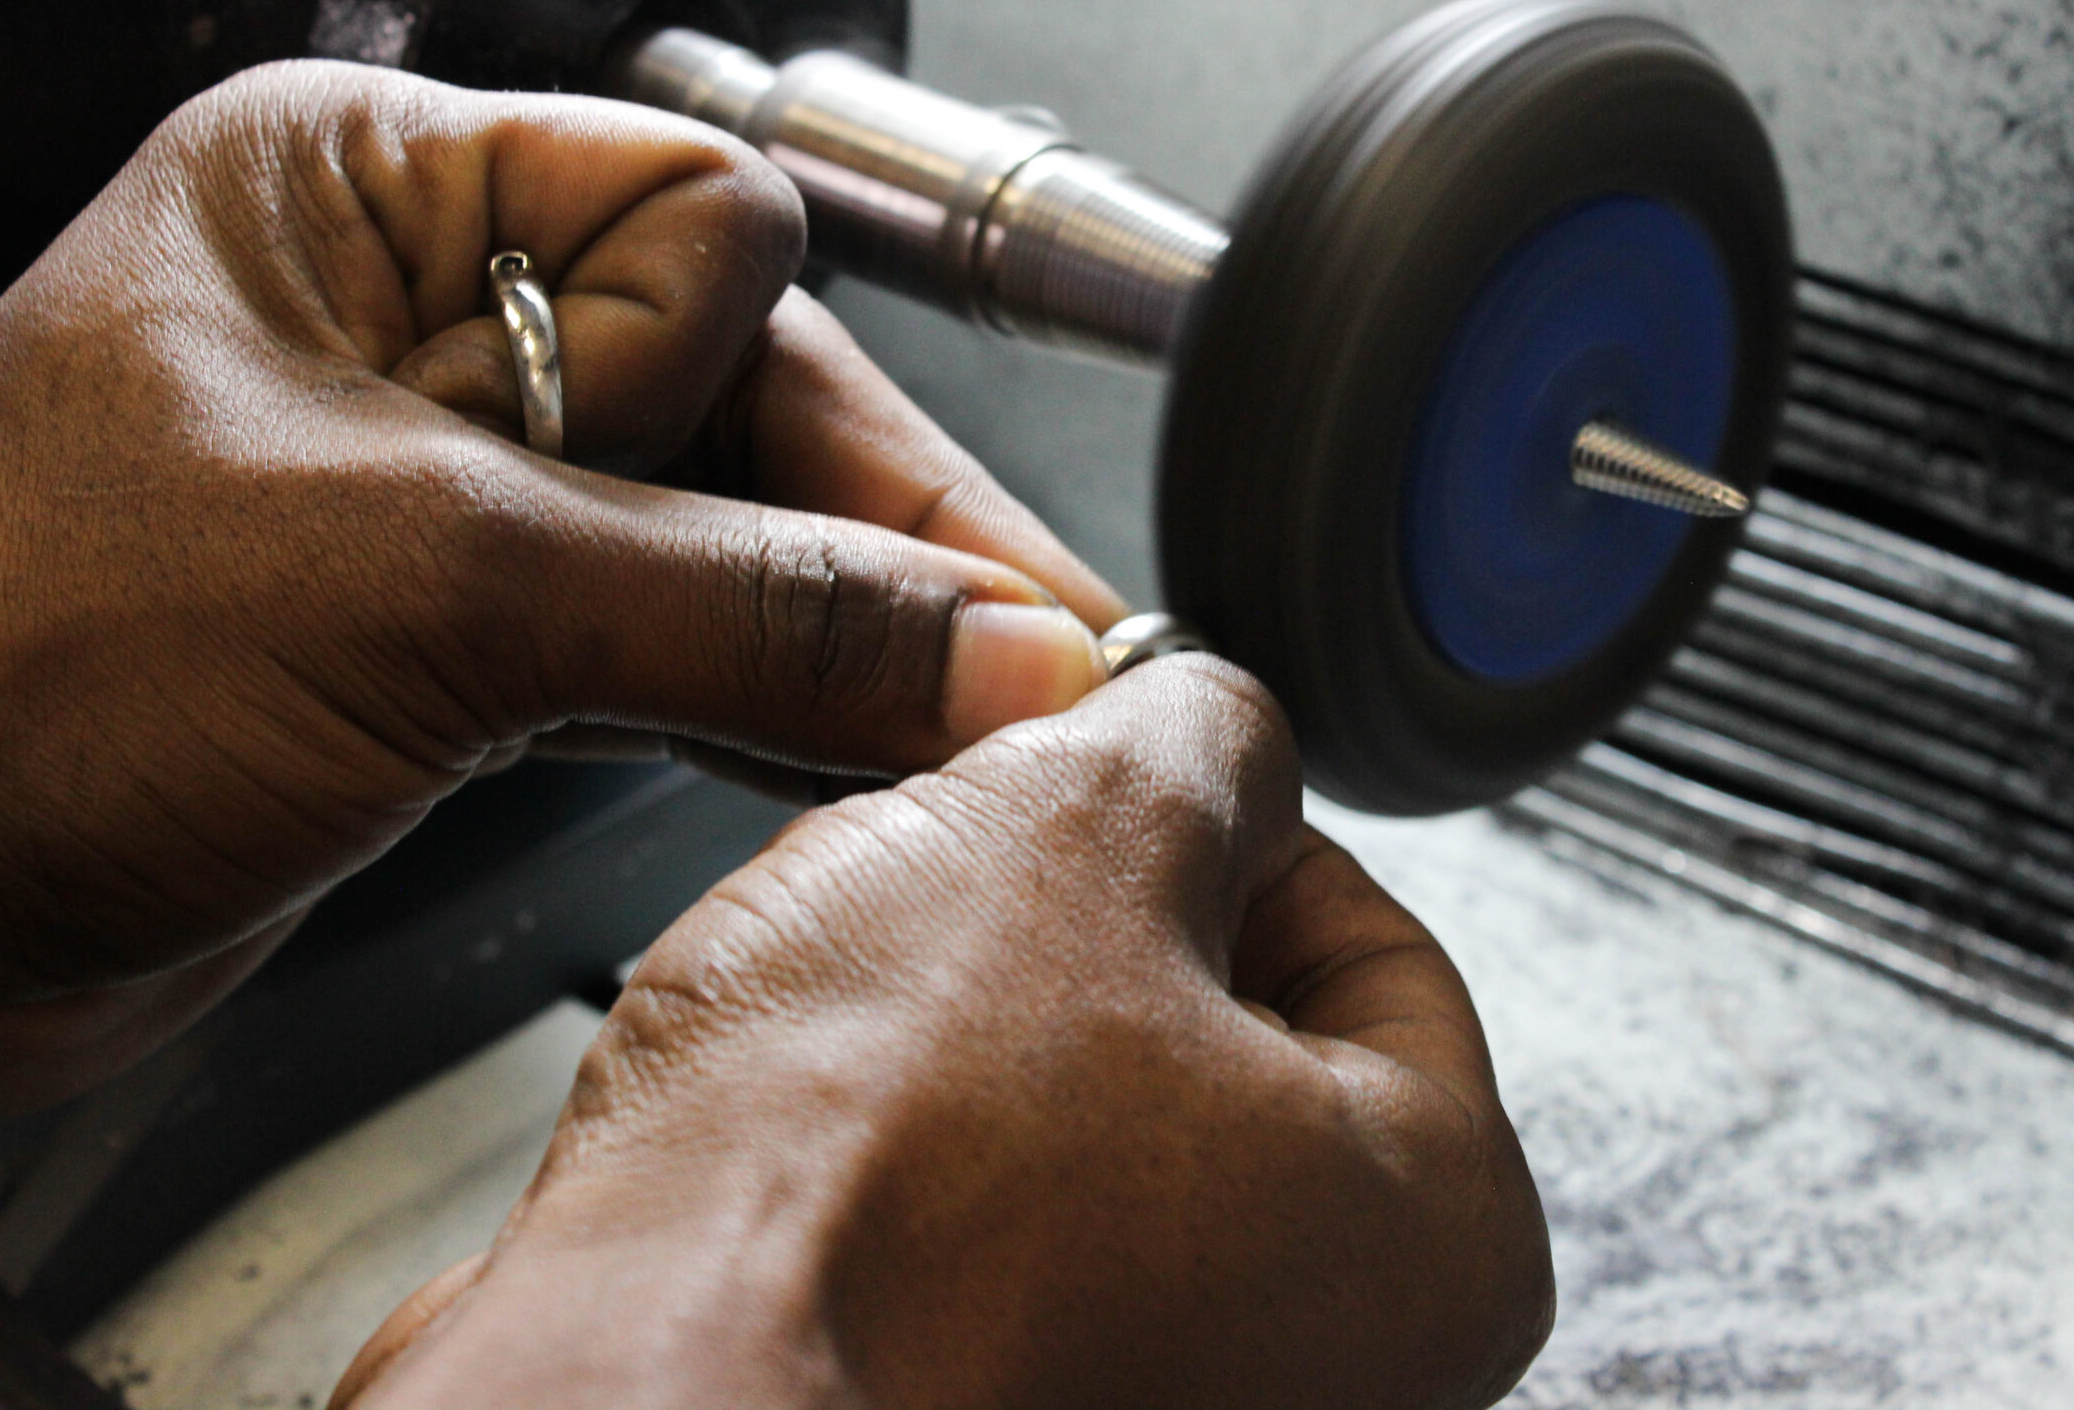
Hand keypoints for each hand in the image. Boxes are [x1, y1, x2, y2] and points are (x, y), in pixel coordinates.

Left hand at [0, 62, 1124, 1131]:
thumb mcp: (424, 593)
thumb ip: (742, 614)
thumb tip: (999, 648)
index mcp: (376, 194)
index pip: (700, 228)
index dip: (768, 386)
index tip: (877, 544)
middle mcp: (417, 324)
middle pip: (737, 394)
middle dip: (864, 536)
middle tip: (1038, 661)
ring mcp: (437, 494)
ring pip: (710, 538)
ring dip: (835, 640)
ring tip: (991, 730)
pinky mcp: (445, 650)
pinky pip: (657, 653)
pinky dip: (757, 713)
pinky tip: (864, 761)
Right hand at [334, 660, 1552, 1409]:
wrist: (633, 1395)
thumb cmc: (861, 1186)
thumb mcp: (1074, 827)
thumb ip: (1201, 736)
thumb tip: (1217, 730)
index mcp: (1440, 1235)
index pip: (1376, 940)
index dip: (1215, 823)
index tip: (1111, 787)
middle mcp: (1347, 1367)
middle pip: (1234, 1039)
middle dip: (1087, 926)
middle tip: (974, 882)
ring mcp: (1172, 1399)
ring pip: (1094, 1125)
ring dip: (987, 1030)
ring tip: (877, 1013)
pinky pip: (994, 1237)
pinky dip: (921, 1163)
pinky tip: (830, 1134)